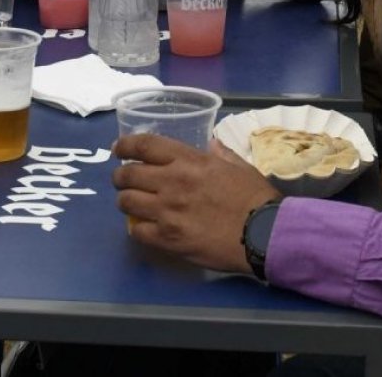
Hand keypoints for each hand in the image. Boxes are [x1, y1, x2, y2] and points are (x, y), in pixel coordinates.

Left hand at [112, 134, 281, 273]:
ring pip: (126, 202)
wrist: (263, 234)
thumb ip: (221, 154)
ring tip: (131, 204)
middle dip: (120, 176)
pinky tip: (144, 227)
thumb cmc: (255, 198)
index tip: (118, 149)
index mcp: (189, 161)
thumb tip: (211, 144)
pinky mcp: (167, 238)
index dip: (125, 145)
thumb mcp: (240, 166)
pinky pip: (136, 231)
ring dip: (125, 201)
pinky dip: (136, 228)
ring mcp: (167, 211)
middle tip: (122, 180)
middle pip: (128, 174)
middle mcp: (172, 182)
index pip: (144, 145)